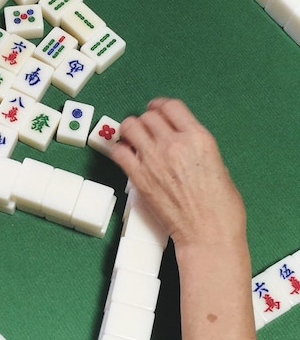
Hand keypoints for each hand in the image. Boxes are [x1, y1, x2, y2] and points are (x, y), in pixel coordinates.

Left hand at [111, 98, 245, 250]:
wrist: (208, 233)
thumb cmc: (221, 207)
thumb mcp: (218, 165)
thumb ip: (197, 148)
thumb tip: (182, 142)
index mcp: (198, 138)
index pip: (171, 106)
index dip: (160, 106)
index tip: (155, 109)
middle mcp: (174, 143)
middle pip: (148, 115)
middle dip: (146, 120)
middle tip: (144, 129)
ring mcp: (153, 159)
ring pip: (130, 126)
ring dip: (129, 130)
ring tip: (132, 139)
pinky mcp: (138, 176)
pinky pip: (118, 151)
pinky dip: (119, 149)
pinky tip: (124, 155)